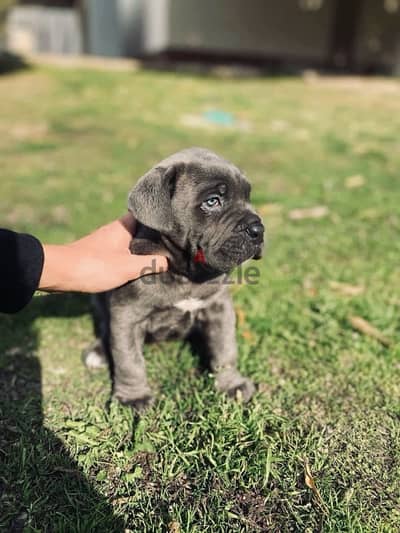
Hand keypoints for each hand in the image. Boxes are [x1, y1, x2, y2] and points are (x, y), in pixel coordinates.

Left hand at [39, 213, 167, 292]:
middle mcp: (115, 230)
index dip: (160, 219)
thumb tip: (169, 262)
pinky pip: (122, 251)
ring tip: (160, 258)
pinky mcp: (100, 252)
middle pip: (141, 230)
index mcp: (124, 226)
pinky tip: (138, 267)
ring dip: (142, 249)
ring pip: (131, 242)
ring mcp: (107, 241)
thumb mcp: (129, 267)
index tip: (175, 226)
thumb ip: (151, 263)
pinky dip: (131, 257)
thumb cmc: (95, 266)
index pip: (147, 215)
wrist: (60, 273)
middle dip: (154, 238)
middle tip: (173, 246)